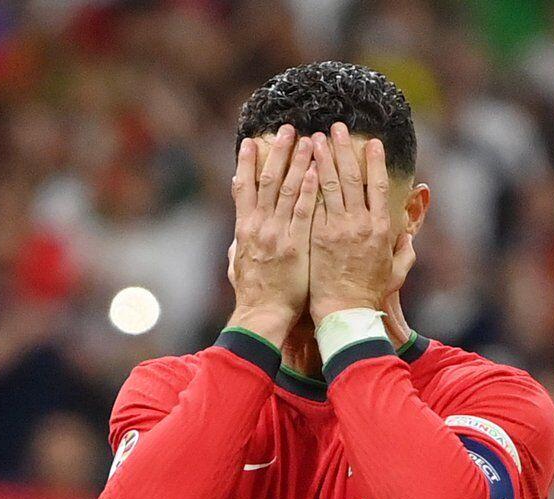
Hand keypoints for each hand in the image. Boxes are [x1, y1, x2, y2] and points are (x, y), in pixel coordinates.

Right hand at [228, 125, 317, 346]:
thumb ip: (239, 248)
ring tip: (307, 139)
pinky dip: (309, 189)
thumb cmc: (253, 295)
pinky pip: (304, 211)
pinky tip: (317, 170)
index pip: (243, 189)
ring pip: (287, 189)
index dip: (246, 164)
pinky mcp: (296, 244)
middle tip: (286, 129)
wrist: (263, 315)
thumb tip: (236, 239)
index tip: (250, 143)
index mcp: (244, 230)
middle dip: (277, 153)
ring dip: (297, 162)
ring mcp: (277, 234)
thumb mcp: (237, 267)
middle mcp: (259, 226)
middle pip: (267, 181)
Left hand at [307, 123, 392, 322]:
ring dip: (322, 158)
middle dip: (344, 149)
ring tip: (315, 137)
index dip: (374, 162)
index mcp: (381, 228)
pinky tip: (299, 167)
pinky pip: (311, 203)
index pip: (378, 186)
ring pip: (328, 184)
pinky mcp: (316, 236)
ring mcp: (336, 228)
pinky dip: (305, 183)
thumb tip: (409, 238)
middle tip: (336, 127)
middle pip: (351, 177)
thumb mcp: (396, 272)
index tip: (371, 142)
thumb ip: (404, 252)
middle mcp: (360, 223)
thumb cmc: (370, 294)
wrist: (344, 312)